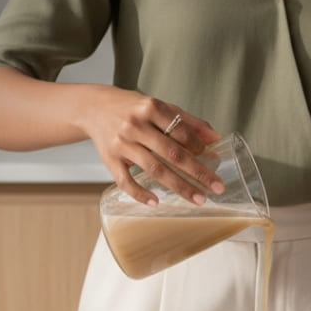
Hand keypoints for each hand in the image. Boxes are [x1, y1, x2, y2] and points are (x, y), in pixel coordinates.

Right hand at [77, 86, 222, 205]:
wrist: (94, 108)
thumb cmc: (133, 108)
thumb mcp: (160, 107)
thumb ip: (188, 122)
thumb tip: (216, 138)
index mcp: (151, 108)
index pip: (182, 132)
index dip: (199, 147)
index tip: (214, 160)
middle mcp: (136, 125)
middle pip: (172, 153)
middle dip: (198, 172)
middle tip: (216, 187)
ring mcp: (122, 143)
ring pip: (154, 169)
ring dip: (178, 186)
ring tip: (198, 199)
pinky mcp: (109, 159)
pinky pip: (125, 181)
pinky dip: (140, 194)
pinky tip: (156, 203)